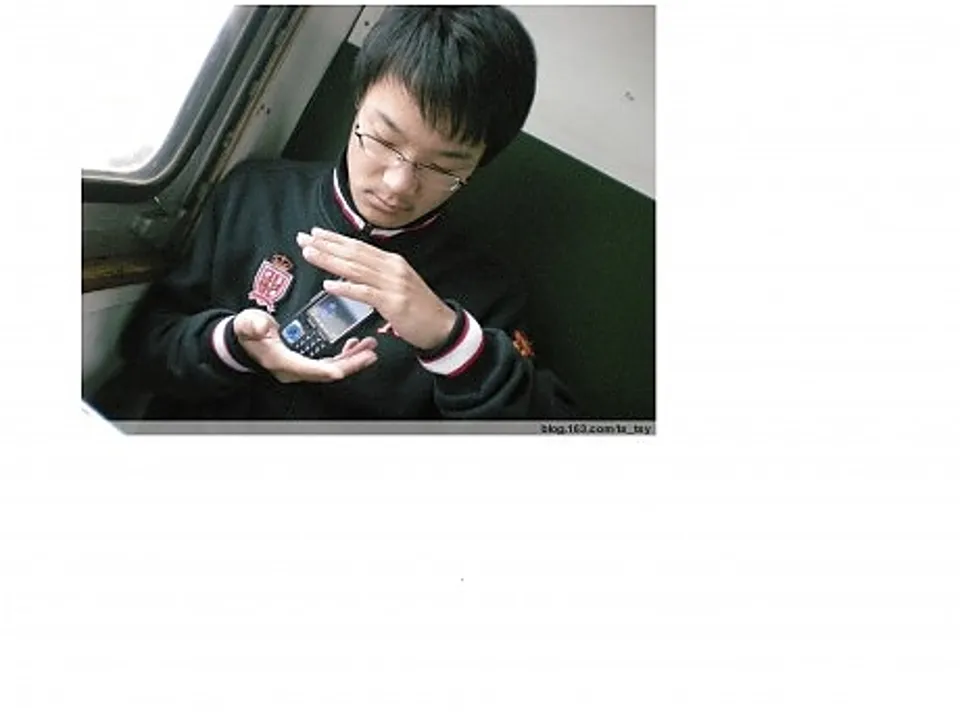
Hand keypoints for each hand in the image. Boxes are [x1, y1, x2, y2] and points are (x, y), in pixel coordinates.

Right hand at [233, 308, 377, 383]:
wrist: (245, 339)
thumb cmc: (248, 332)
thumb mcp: (248, 324)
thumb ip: (253, 324)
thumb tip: (261, 326)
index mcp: (282, 361)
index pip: (309, 369)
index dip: (327, 370)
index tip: (343, 369)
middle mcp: (294, 369)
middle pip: (328, 370)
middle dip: (351, 363)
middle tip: (369, 353)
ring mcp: (302, 367)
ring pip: (332, 367)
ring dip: (352, 359)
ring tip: (369, 348)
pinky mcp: (307, 362)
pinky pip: (330, 362)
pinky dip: (345, 355)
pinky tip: (355, 346)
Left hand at [297, 228, 456, 350]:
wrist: (442, 326)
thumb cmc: (419, 308)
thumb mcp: (398, 284)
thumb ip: (376, 275)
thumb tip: (350, 270)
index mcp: (392, 262)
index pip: (359, 246)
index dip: (335, 239)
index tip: (315, 234)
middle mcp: (392, 268)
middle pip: (354, 253)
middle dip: (326, 245)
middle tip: (304, 238)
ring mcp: (393, 284)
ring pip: (355, 268)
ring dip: (330, 260)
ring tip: (310, 254)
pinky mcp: (393, 303)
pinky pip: (365, 293)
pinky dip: (346, 287)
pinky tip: (330, 284)